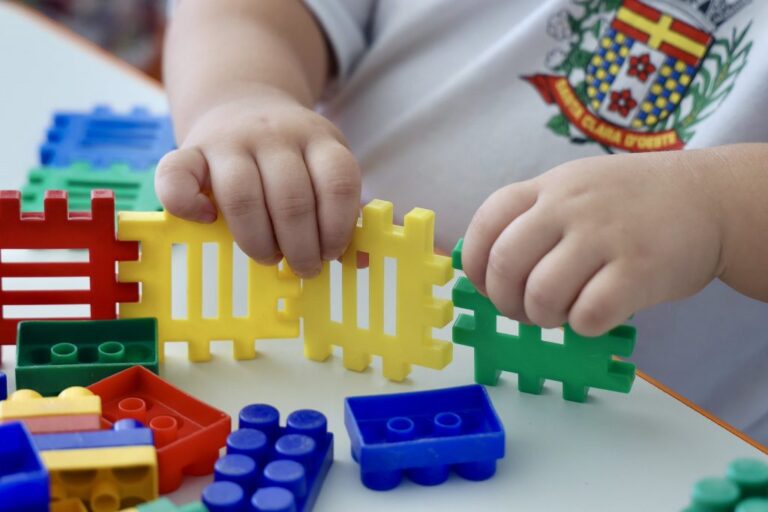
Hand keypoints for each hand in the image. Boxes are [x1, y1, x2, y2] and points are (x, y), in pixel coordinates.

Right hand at [155, 90, 360, 276]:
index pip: (337, 182)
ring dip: (259, 241)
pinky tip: (208, 222)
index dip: (338, 226)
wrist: (242, 100)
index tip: (331, 251)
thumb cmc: (291, 154)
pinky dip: (187, 207)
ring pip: (242, 196)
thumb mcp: (323, 165)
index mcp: (318, 138)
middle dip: (300, 246)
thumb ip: (340, 207)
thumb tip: (360, 261)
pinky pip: (176, 177)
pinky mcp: (189, 149)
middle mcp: (275, 134)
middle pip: (292, 198)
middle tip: (303, 266)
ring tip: (269, 256)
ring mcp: (229, 139)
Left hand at [461, 150, 724, 335]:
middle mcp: (569, 207)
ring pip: (541, 294)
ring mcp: (604, 236)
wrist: (708, 198)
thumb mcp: (575, 189)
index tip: (485, 286)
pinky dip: (583, 327)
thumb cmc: (630, 203)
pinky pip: (588, 315)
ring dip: (544, 317)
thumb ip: (534, 220)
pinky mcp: (639, 269)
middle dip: (505, 302)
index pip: (485, 224)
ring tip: (563, 314)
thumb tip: (490, 277)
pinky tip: (595, 316)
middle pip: (504, 264)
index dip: (474, 265)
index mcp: (548, 187)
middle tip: (524, 312)